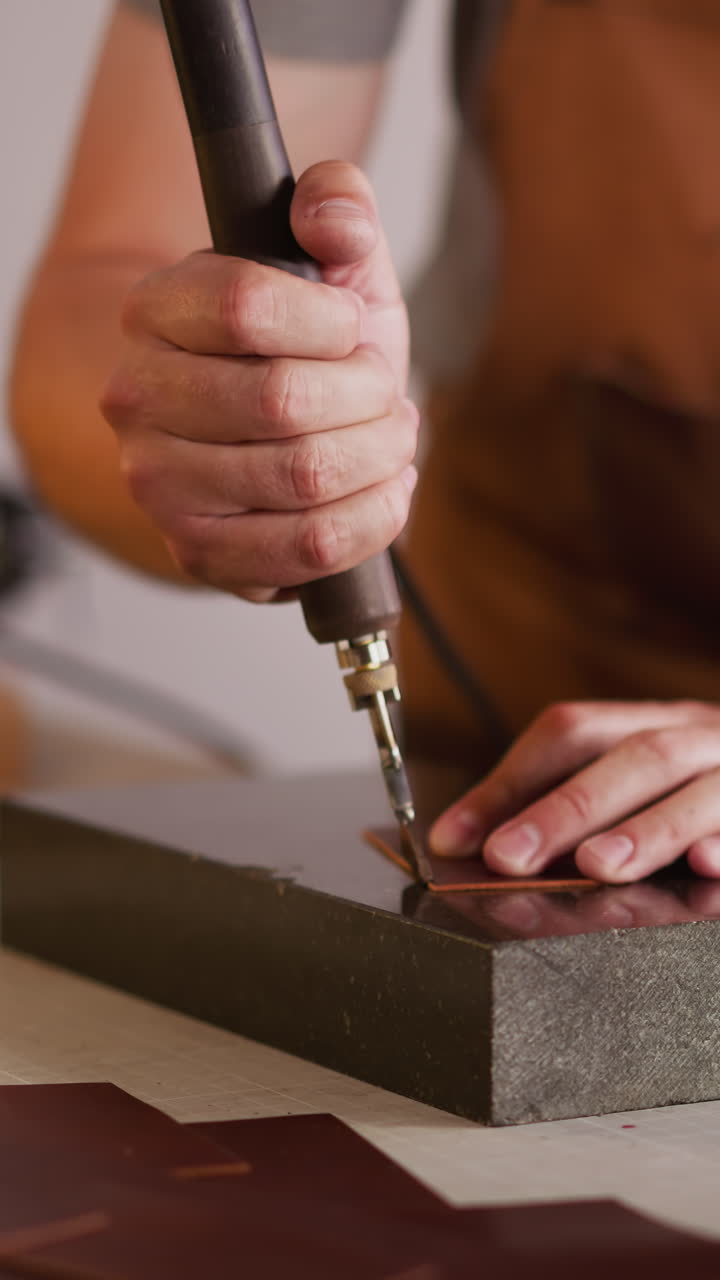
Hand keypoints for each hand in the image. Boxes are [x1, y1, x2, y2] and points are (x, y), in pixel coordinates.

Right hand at [101, 161, 416, 599]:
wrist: (251, 443)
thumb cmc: (296, 352)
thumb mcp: (328, 268)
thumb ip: (339, 208)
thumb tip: (332, 218)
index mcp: (155, 311)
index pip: (247, 307)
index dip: (331, 322)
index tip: (352, 328)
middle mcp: (137, 399)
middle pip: (284, 400)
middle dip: (368, 396)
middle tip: (384, 392)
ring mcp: (160, 484)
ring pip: (306, 476)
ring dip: (380, 457)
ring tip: (390, 440)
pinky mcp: (198, 553)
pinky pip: (309, 545)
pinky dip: (373, 519)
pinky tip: (383, 492)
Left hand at [429, 701, 719, 882]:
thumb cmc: (699, 793)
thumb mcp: (635, 783)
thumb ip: (566, 806)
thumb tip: (468, 842)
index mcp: (652, 724)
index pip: (571, 732)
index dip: (511, 781)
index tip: (457, 836)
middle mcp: (701, 737)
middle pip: (632, 757)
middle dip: (565, 807)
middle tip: (508, 856)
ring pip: (700, 788)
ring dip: (646, 828)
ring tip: (596, 864)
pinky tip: (706, 865)